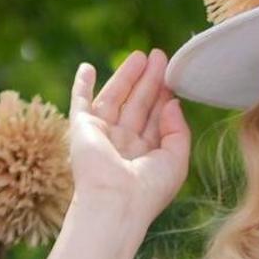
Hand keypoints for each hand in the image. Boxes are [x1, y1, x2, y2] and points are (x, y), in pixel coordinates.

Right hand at [67, 50, 192, 228]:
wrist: (116, 202)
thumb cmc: (149, 189)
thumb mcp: (176, 159)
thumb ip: (178, 130)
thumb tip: (171, 101)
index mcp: (145, 155)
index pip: (155, 118)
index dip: (163, 96)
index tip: (173, 75)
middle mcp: (123, 144)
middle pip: (137, 104)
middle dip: (148, 80)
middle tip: (159, 56)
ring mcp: (102, 135)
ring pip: (115, 98)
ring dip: (126, 76)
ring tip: (140, 56)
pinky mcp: (82, 129)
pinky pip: (80, 102)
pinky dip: (82, 85)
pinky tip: (87, 68)